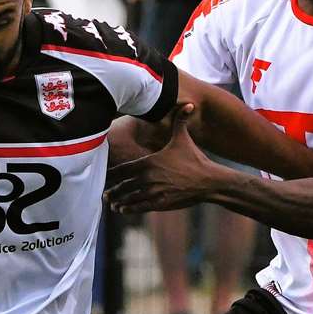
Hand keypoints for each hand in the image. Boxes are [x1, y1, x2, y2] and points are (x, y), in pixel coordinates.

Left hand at [105, 105, 225, 212]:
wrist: (209, 180)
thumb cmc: (195, 158)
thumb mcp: (184, 138)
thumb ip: (180, 121)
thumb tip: (189, 104)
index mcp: (149, 162)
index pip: (123, 169)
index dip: (111, 174)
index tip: (104, 176)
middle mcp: (148, 178)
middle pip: (123, 186)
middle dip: (112, 191)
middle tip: (104, 195)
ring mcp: (154, 192)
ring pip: (130, 198)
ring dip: (119, 201)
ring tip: (112, 204)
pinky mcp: (161, 203)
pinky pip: (140, 207)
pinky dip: (130, 209)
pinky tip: (123, 210)